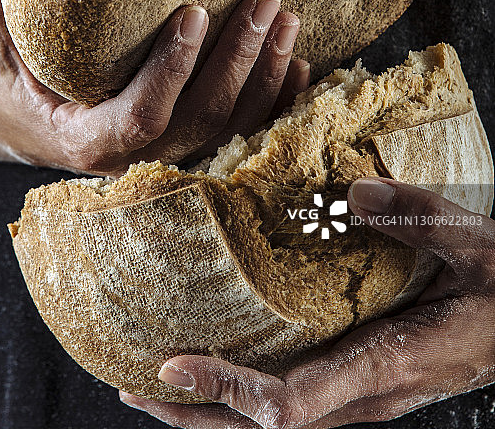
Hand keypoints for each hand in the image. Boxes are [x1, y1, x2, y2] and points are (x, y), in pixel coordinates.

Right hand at [0, 0, 309, 174]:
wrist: (9, 125)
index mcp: (85, 137)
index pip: (140, 116)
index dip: (172, 70)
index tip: (194, 11)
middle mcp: (132, 155)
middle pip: (201, 121)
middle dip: (240, 62)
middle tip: (266, 2)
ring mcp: (164, 152)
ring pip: (230, 128)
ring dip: (266, 76)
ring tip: (287, 19)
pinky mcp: (182, 139)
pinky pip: (240, 130)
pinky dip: (275, 100)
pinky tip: (300, 63)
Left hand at [120, 178, 494, 427]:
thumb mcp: (477, 244)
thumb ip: (419, 216)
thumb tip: (352, 191)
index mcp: (387, 364)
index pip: (291, 401)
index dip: (229, 389)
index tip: (173, 365)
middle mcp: (367, 393)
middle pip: (267, 426)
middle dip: (198, 412)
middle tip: (137, 380)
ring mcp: (364, 393)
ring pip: (278, 418)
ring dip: (217, 407)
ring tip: (164, 378)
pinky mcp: (365, 380)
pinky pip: (297, 397)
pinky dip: (250, 389)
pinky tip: (229, 358)